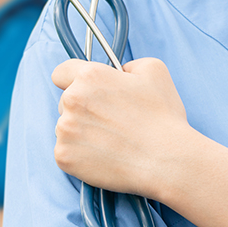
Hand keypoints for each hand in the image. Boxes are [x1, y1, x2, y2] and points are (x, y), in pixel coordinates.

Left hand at [52, 58, 191, 198]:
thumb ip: (129, 65)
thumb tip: (120, 72)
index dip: (73, 81)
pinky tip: (104, 157)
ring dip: (81, 133)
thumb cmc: (162, 118)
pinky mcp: (63, 156)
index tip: (85, 92)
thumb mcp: (155, 71)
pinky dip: (80, 156)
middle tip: (110, 123)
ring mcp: (65, 130)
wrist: (165, 161)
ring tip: (110, 142)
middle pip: (65, 102)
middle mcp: (72, 100)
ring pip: (65, 128)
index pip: (61, 72)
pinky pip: (65, 152)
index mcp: (89, 76)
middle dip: (82, 110)